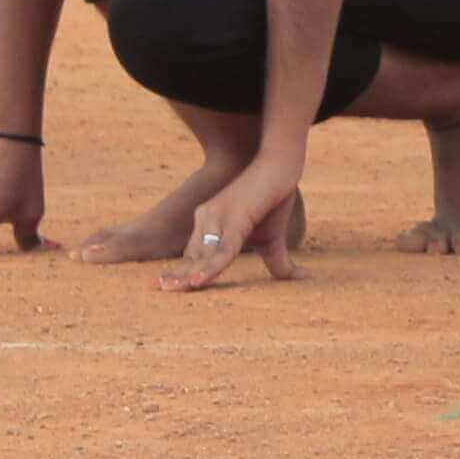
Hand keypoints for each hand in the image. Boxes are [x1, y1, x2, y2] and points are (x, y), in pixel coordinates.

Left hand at [174, 138, 308, 288]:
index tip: (165, 287)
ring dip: (187, 275)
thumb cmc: (275, 199)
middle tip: (160, 290)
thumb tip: (299, 277)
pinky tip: (198, 281)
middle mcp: (208, 219)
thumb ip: (277, 260)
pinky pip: (222, 249)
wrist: (282, 167)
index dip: (182, 272)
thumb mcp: (273, 238)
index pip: (194, 254)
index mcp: (211, 223)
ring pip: (202, 255)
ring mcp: (218, 217)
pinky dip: (210, 267)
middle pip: (191, 255)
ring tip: (174, 291)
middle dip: (176, 275)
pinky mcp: (235, 217)